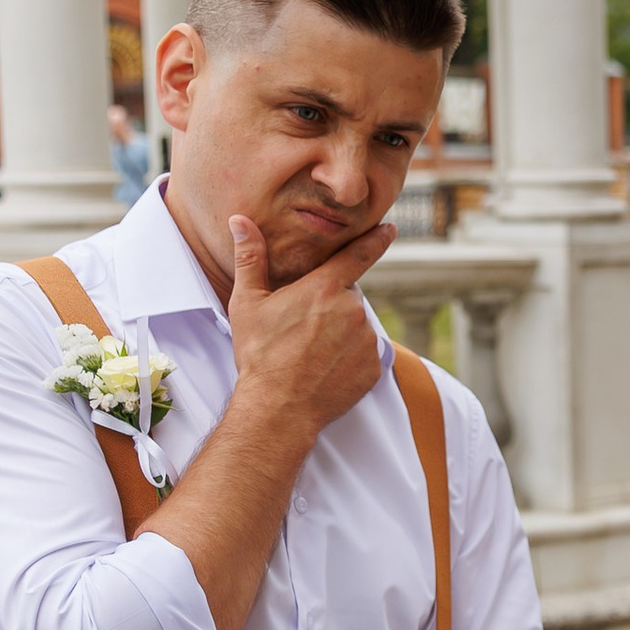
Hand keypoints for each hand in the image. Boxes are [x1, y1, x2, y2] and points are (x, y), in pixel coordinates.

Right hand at [226, 211, 392, 437]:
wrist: (279, 407)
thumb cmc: (260, 354)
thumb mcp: (248, 303)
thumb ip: (250, 258)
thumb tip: (240, 222)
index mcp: (325, 288)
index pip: (358, 255)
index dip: (375, 240)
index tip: (389, 229)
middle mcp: (353, 310)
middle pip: (347, 297)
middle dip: (330, 305)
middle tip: (303, 328)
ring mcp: (367, 340)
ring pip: (357, 326)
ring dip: (340, 332)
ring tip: (310, 352)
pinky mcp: (374, 367)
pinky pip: (365, 354)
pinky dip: (349, 358)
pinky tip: (324, 368)